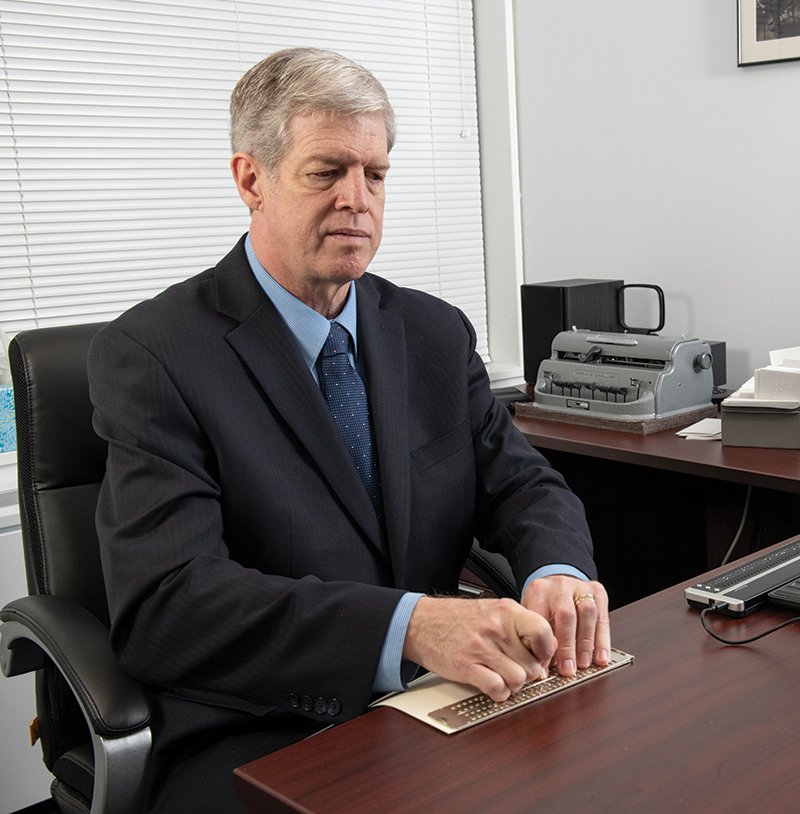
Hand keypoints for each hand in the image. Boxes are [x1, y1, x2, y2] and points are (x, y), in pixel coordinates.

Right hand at [403, 596, 556, 701]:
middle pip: (532, 664)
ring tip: (503, 677)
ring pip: (518, 679)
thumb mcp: (492, 610)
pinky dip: (499, 692)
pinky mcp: (467, 667)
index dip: (546, 650)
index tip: (539, 656)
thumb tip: (546, 649)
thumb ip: (519, 625)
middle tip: (515, 669)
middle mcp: (496, 628)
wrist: (421, 623)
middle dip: (527, 673)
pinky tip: (492, 684)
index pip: (544, 632)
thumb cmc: (457, 618)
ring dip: (514, 685)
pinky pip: (497, 689)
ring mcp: (481, 648)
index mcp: (506, 611)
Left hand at [521, 575, 610, 676]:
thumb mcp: (531, 615)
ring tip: (583, 664)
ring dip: (586, 643)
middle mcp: (559, 585)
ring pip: (587, 613)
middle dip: (567, 646)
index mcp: (538, 591)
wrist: (557, 583)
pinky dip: (603, 640)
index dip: (544, 646)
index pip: (540, 619)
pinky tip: (601, 657)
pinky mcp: (598, 591)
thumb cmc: (543, 604)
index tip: (545, 669)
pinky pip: (603, 617)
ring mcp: (580, 586)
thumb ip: (534, 638)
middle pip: (566, 615)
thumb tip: (542, 672)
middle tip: (568, 669)